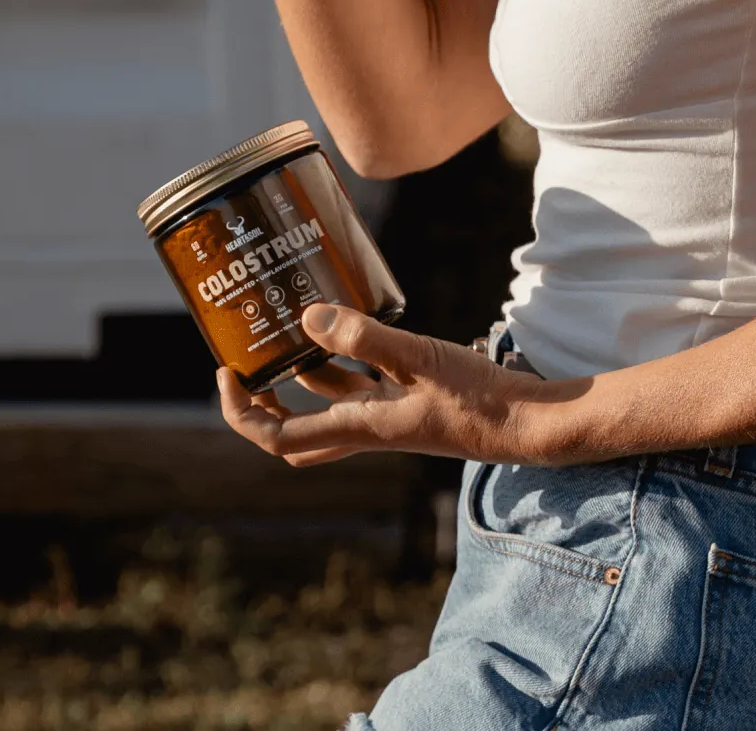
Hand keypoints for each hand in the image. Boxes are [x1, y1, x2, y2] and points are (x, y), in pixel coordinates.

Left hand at [217, 305, 547, 467]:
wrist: (528, 425)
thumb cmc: (480, 400)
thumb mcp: (419, 360)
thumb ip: (365, 339)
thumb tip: (308, 319)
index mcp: (358, 428)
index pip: (277, 436)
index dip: (242, 411)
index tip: (227, 373)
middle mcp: (363, 428)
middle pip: (291, 427)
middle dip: (262, 398)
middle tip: (247, 358)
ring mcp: (384, 416)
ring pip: (325, 401)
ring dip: (301, 371)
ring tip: (287, 324)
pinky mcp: (406, 400)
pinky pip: (358, 384)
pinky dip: (342, 360)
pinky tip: (346, 323)